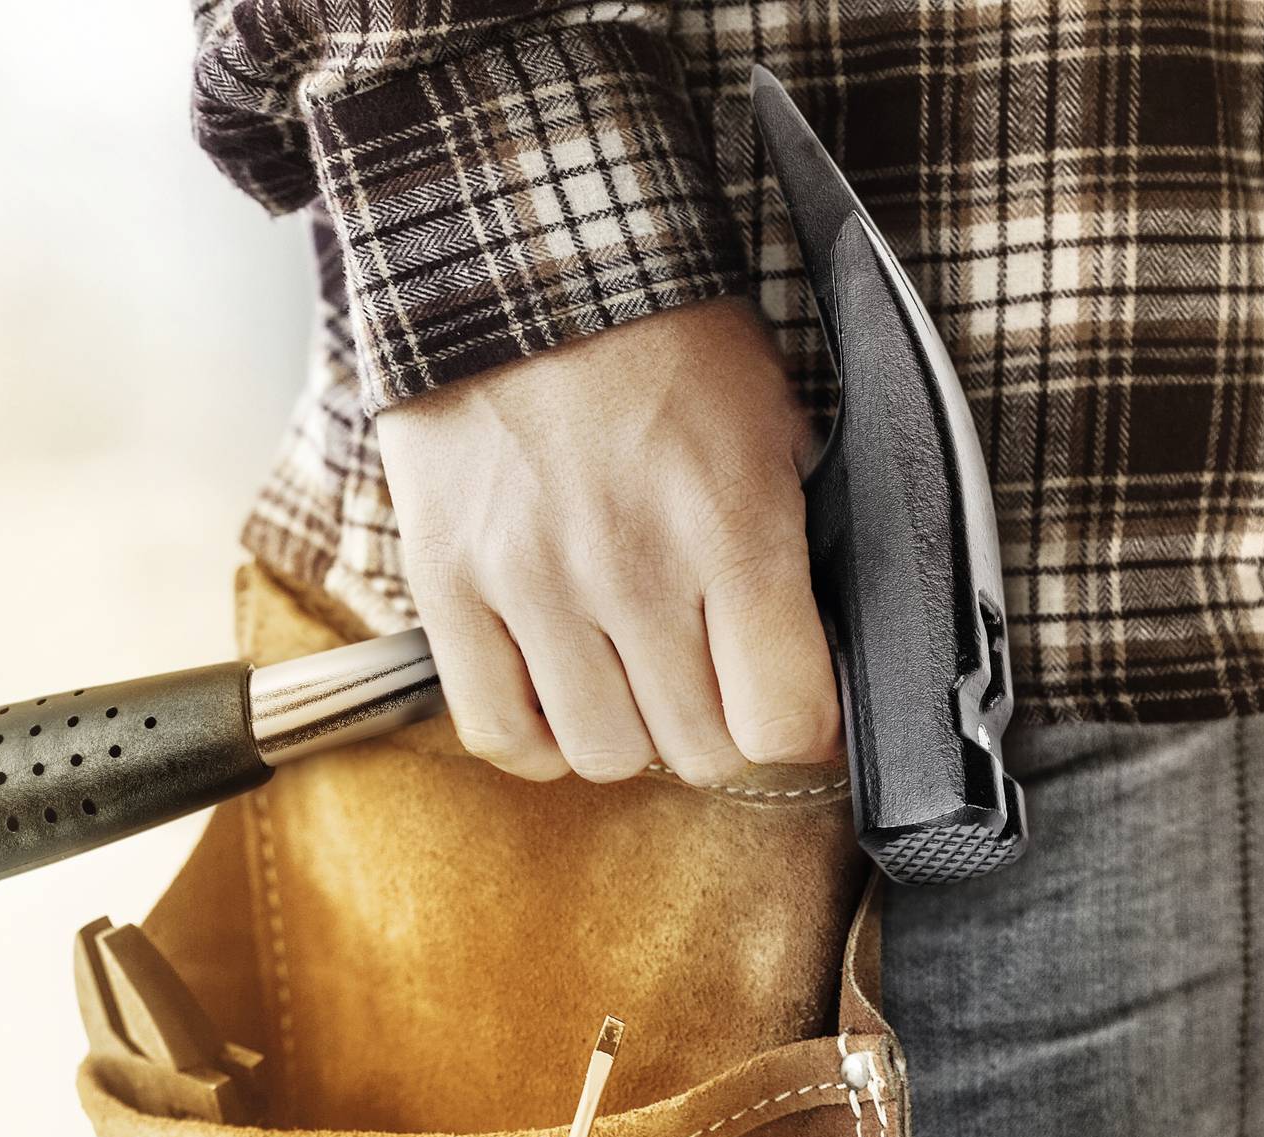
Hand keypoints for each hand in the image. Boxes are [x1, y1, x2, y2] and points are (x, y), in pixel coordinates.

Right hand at [376, 298, 837, 784]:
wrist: (524, 255)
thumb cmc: (661, 336)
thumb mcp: (772, 422)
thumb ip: (793, 547)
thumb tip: (813, 659)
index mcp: (732, 526)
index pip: (784, 719)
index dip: (802, 728)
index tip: (794, 705)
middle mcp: (632, 570)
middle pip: (697, 750)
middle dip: (718, 725)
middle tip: (709, 676)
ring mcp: (531, 584)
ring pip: (601, 754)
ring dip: (628, 730)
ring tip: (629, 671)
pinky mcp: (449, 585)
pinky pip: (499, 732)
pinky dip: (538, 735)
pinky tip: (558, 689)